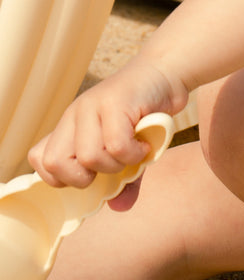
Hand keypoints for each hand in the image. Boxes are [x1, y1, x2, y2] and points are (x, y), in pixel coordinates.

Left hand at [28, 59, 188, 189]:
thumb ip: (123, 180)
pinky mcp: (115, 101)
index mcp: (70, 125)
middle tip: (111, 167)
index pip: (40, 159)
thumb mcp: (130, 151)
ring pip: (89, 157)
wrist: (167, 71)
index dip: (61, 178)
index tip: (92, 175)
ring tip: (135, 152)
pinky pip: (117, 145)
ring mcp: (92, 105)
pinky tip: (146, 144)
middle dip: (85, 178)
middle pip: (55, 163)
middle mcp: (75, 114)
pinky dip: (135, 154)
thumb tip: (120, 208)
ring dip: (117, 165)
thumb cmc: (146, 113)